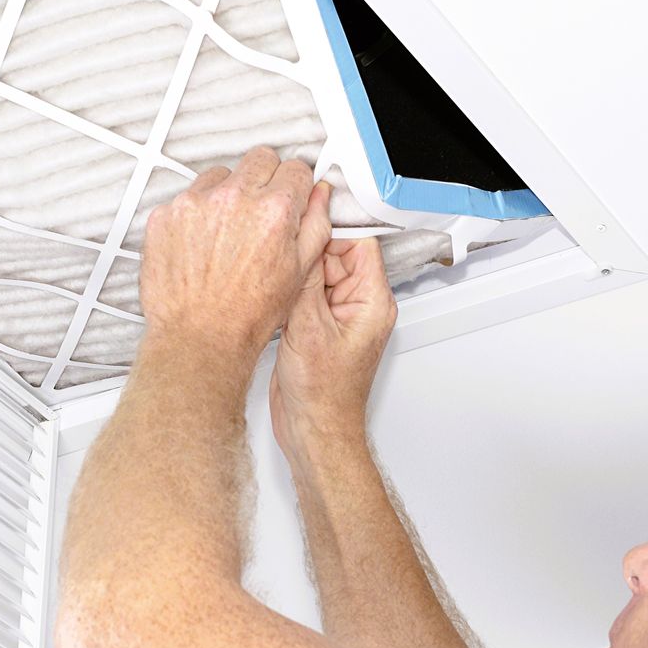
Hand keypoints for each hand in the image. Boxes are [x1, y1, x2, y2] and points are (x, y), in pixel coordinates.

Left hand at [139, 146, 333, 367]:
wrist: (199, 337)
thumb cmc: (246, 314)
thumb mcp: (299, 272)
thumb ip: (315, 225)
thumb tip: (319, 198)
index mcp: (273, 211)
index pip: (295, 169)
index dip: (296, 188)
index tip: (290, 199)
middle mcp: (233, 199)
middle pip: (259, 160)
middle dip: (266, 181)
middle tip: (261, 213)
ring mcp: (195, 204)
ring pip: (221, 175)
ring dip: (228, 195)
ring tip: (228, 234)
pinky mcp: (166, 214)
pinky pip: (188, 197)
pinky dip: (196, 214)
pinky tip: (202, 244)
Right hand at [270, 235, 396, 454]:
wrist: (312, 430)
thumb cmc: (322, 394)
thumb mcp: (309, 326)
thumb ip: (308, 278)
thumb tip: (305, 238)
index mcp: (372, 301)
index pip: (361, 242)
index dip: (332, 226)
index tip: (306, 217)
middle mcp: (359, 305)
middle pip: (336, 253)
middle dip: (308, 250)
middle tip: (282, 253)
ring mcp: (338, 315)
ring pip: (318, 272)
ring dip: (296, 273)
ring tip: (279, 283)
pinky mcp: (318, 325)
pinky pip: (306, 293)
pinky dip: (290, 291)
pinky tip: (276, 298)